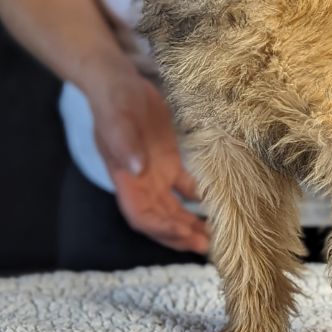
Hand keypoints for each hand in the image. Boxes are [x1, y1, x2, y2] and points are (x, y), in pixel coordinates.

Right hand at [84, 57, 208, 253]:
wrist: (119, 84)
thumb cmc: (115, 100)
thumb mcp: (118, 118)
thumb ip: (125, 144)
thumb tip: (138, 170)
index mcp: (125, 178)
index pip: (140, 215)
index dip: (160, 228)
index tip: (182, 234)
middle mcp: (140, 183)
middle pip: (159, 219)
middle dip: (180, 235)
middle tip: (206, 248)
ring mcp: (156, 174)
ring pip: (173, 208)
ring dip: (190, 225)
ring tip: (213, 238)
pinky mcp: (169, 162)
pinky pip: (185, 188)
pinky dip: (198, 200)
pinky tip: (216, 207)